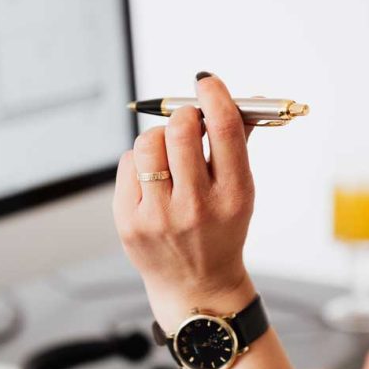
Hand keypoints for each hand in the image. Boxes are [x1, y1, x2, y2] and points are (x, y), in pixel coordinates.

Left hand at [112, 72, 255, 327]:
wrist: (196, 285)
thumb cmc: (220, 229)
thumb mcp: (241, 192)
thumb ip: (237, 143)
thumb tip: (236, 97)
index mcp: (234, 195)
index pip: (224, 129)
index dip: (214, 95)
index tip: (206, 82)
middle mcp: (197, 207)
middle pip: (181, 130)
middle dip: (183, 115)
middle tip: (187, 120)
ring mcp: (160, 217)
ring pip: (148, 144)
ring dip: (158, 137)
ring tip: (167, 153)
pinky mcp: (130, 222)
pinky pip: (128, 164)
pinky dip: (140, 161)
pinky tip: (152, 178)